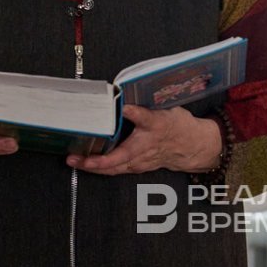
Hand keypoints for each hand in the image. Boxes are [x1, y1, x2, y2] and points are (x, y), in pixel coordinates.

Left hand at [66, 105, 220, 174]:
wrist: (193, 147)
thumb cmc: (177, 127)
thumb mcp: (166, 109)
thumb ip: (145, 104)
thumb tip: (124, 97)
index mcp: (156, 127)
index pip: (146, 119)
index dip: (135, 113)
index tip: (124, 107)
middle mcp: (146, 147)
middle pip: (120, 157)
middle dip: (97, 160)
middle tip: (76, 157)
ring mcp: (140, 161)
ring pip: (115, 168)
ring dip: (93, 166)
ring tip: (73, 161)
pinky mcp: (136, 166)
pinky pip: (116, 169)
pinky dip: (99, 168)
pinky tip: (84, 163)